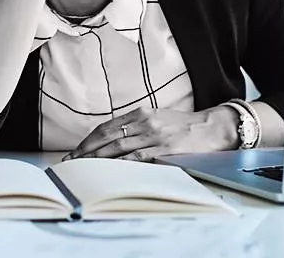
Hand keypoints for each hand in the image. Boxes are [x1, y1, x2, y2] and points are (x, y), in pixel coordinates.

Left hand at [62, 106, 240, 162]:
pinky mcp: (165, 149)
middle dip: (87, 149)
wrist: (213, 127)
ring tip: (83, 167)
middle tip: (71, 161)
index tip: (76, 150)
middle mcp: (144, 121)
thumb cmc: (185, 125)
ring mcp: (154, 135)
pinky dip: (121, 163)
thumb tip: (115, 140)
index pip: (108, 127)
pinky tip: (109, 170)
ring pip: (118, 146)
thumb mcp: (158, 118)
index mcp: (141, 113)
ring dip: (98, 158)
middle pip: (108, 136)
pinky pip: (138, 157)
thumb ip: (138, 126)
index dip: (89, 139)